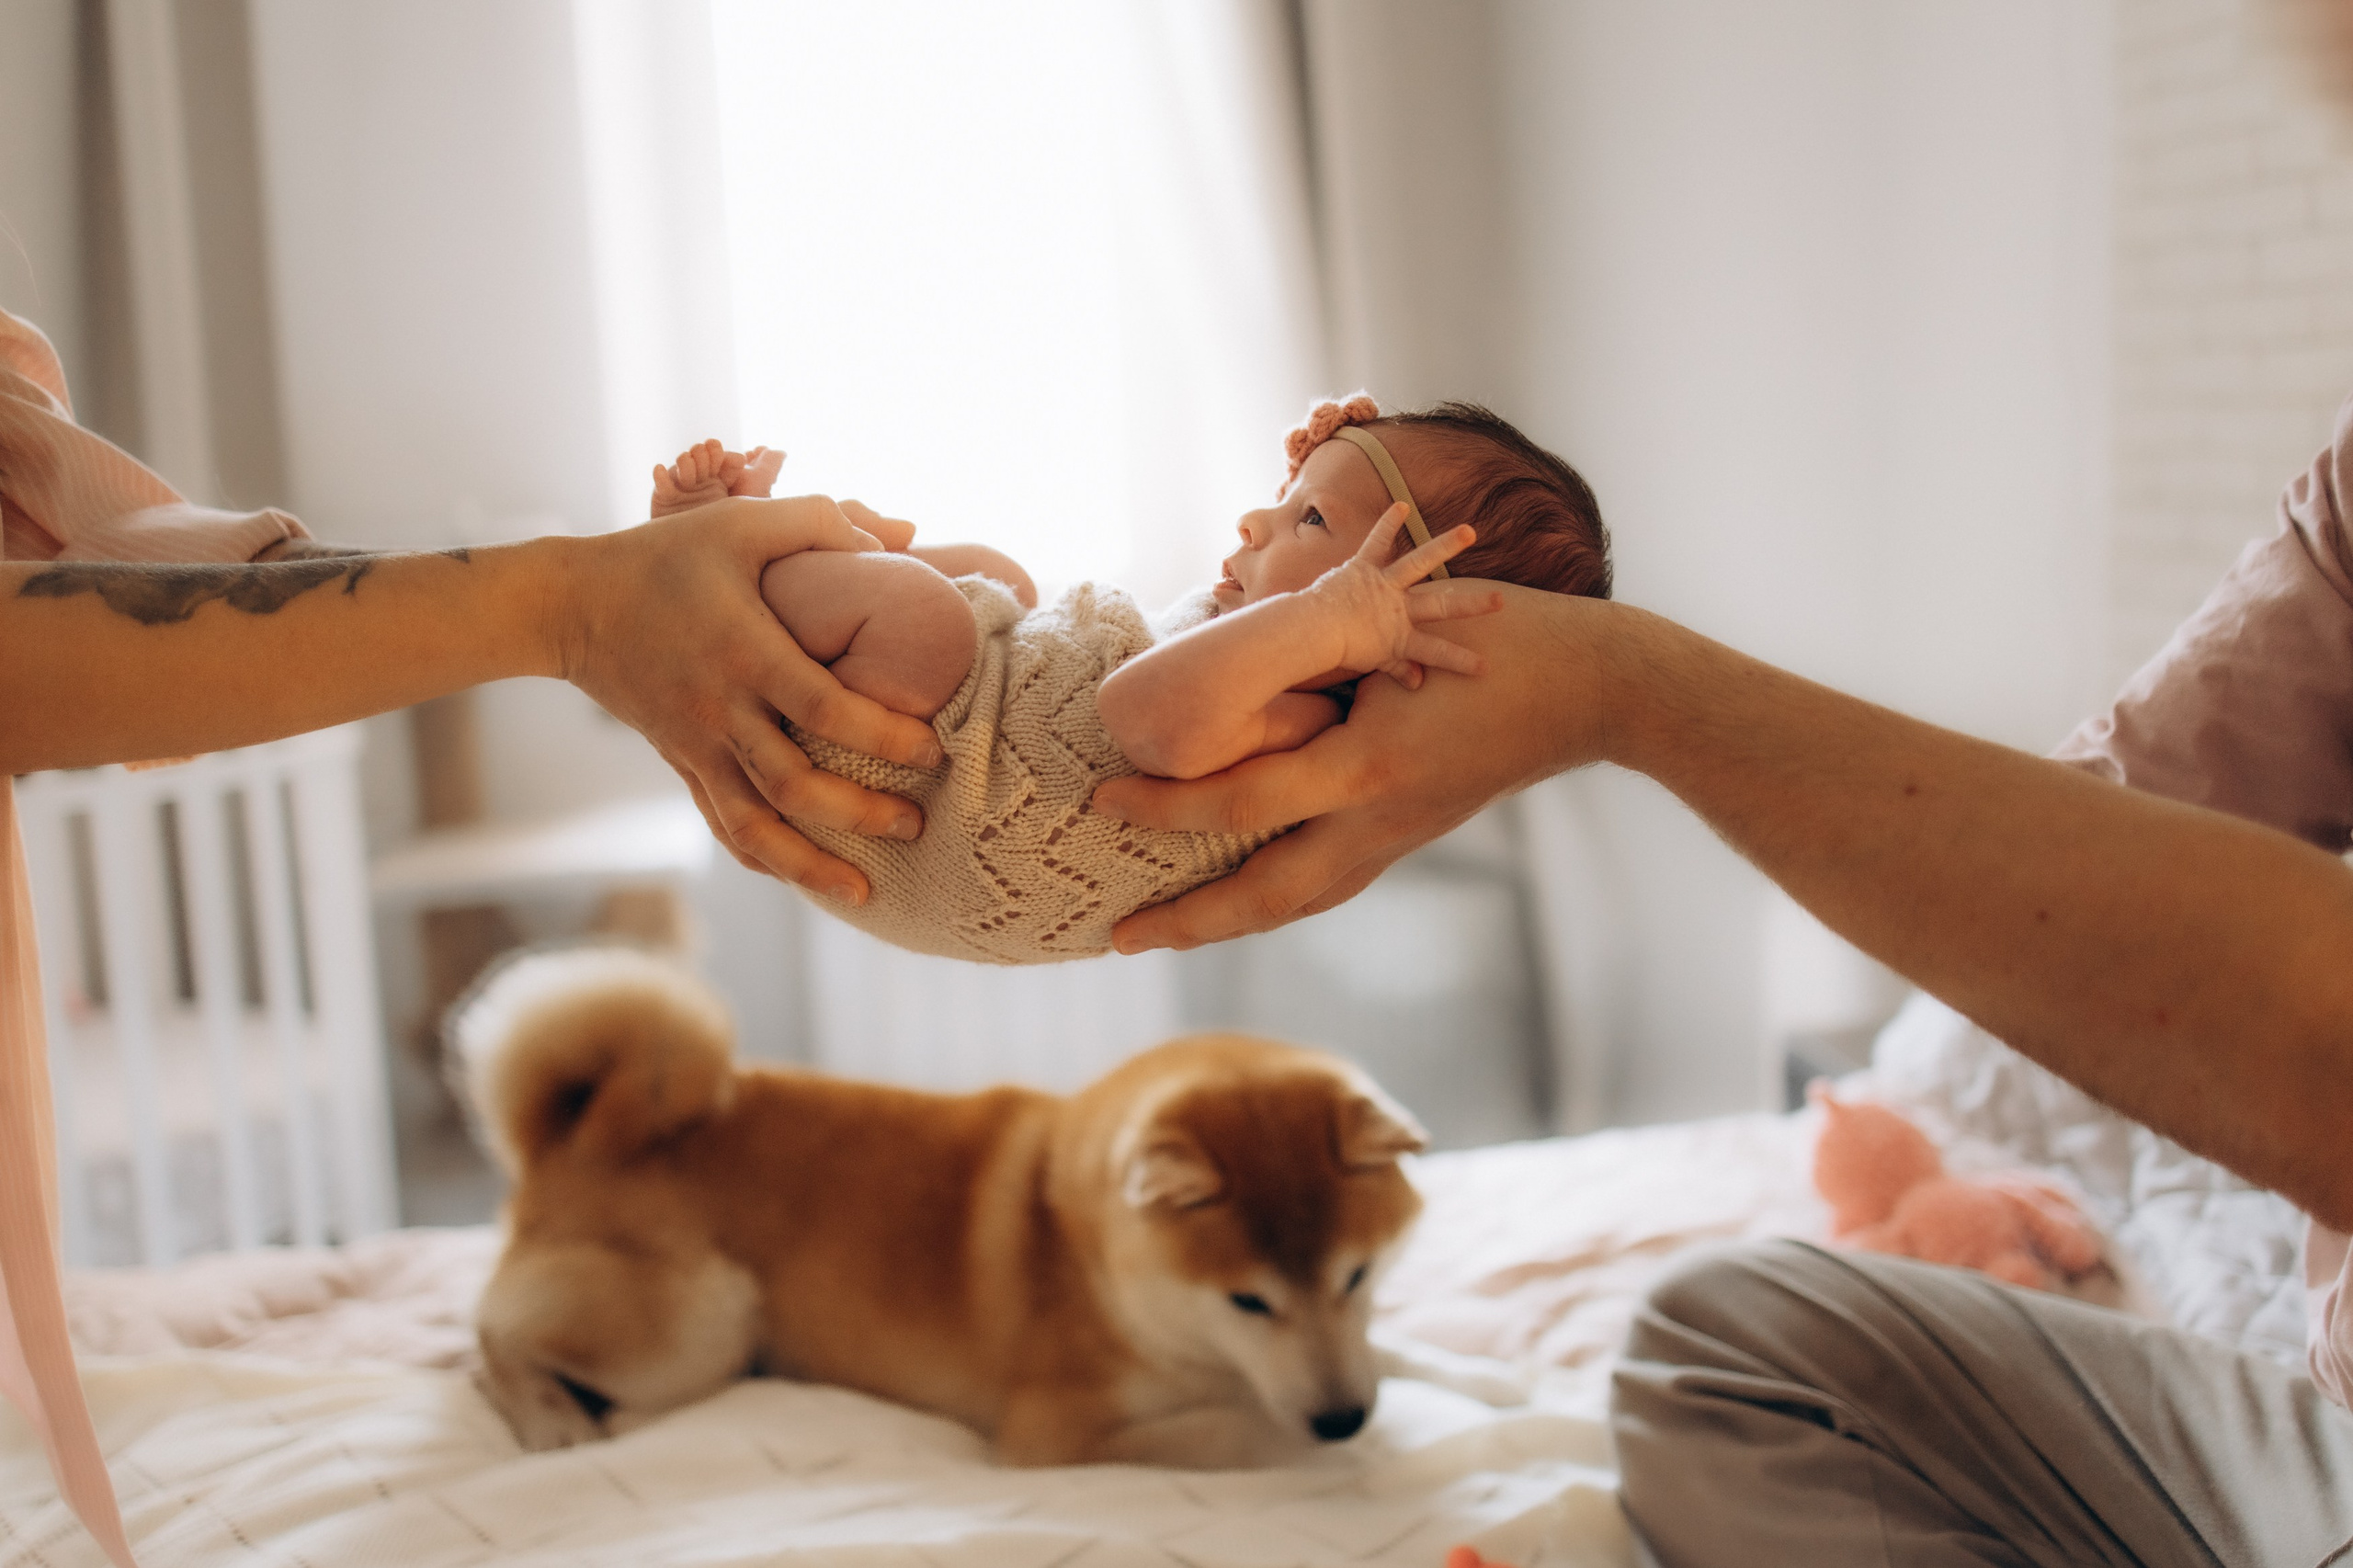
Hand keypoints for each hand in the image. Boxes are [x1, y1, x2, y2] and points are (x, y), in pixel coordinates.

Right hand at [554, 494, 945, 899]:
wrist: (572, 604)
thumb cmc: (666, 556)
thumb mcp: (741, 521)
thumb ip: (820, 520)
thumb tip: (900, 536)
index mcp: (746, 652)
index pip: (824, 708)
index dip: (882, 735)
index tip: (932, 750)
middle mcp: (721, 710)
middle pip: (795, 785)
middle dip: (861, 814)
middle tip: (918, 825)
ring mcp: (696, 745)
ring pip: (754, 826)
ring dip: (810, 864)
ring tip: (865, 892)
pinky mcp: (681, 762)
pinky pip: (722, 824)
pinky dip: (762, 858)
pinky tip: (800, 878)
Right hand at [651, 440, 786, 517]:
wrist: (717, 561)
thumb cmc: (742, 529)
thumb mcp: (758, 493)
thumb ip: (769, 469)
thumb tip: (779, 450)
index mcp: (725, 480)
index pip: (719, 456)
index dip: (719, 452)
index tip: (722, 453)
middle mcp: (704, 483)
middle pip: (699, 456)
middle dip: (702, 455)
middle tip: (708, 466)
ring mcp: (684, 490)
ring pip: (681, 465)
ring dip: (684, 462)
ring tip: (690, 475)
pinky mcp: (665, 500)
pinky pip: (661, 481)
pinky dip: (661, 474)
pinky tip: (663, 470)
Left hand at [1093, 585, 1618, 950]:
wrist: (1590, 685)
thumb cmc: (1492, 636)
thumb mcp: (1392, 632)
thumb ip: (1309, 659)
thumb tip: (1214, 672)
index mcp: (1366, 767)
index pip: (1241, 805)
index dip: (1164, 805)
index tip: (1104, 796)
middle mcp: (1379, 819)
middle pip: (1265, 898)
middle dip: (1187, 921)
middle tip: (1116, 936)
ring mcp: (1399, 836)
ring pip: (1300, 903)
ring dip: (1229, 923)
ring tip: (1167, 931)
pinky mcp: (1411, 835)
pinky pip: (1330, 884)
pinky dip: (1278, 900)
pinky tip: (1243, 900)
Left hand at [1305, 504, 1500, 687]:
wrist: (1311, 631)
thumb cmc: (1341, 649)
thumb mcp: (1374, 662)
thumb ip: (1398, 668)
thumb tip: (1418, 682)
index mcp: (1399, 637)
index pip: (1435, 652)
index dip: (1459, 660)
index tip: (1485, 667)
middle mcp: (1397, 609)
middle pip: (1441, 606)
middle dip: (1471, 605)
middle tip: (1500, 600)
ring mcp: (1383, 585)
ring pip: (1419, 563)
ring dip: (1445, 546)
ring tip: (1469, 531)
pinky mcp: (1364, 567)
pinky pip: (1377, 542)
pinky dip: (1388, 524)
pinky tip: (1402, 505)